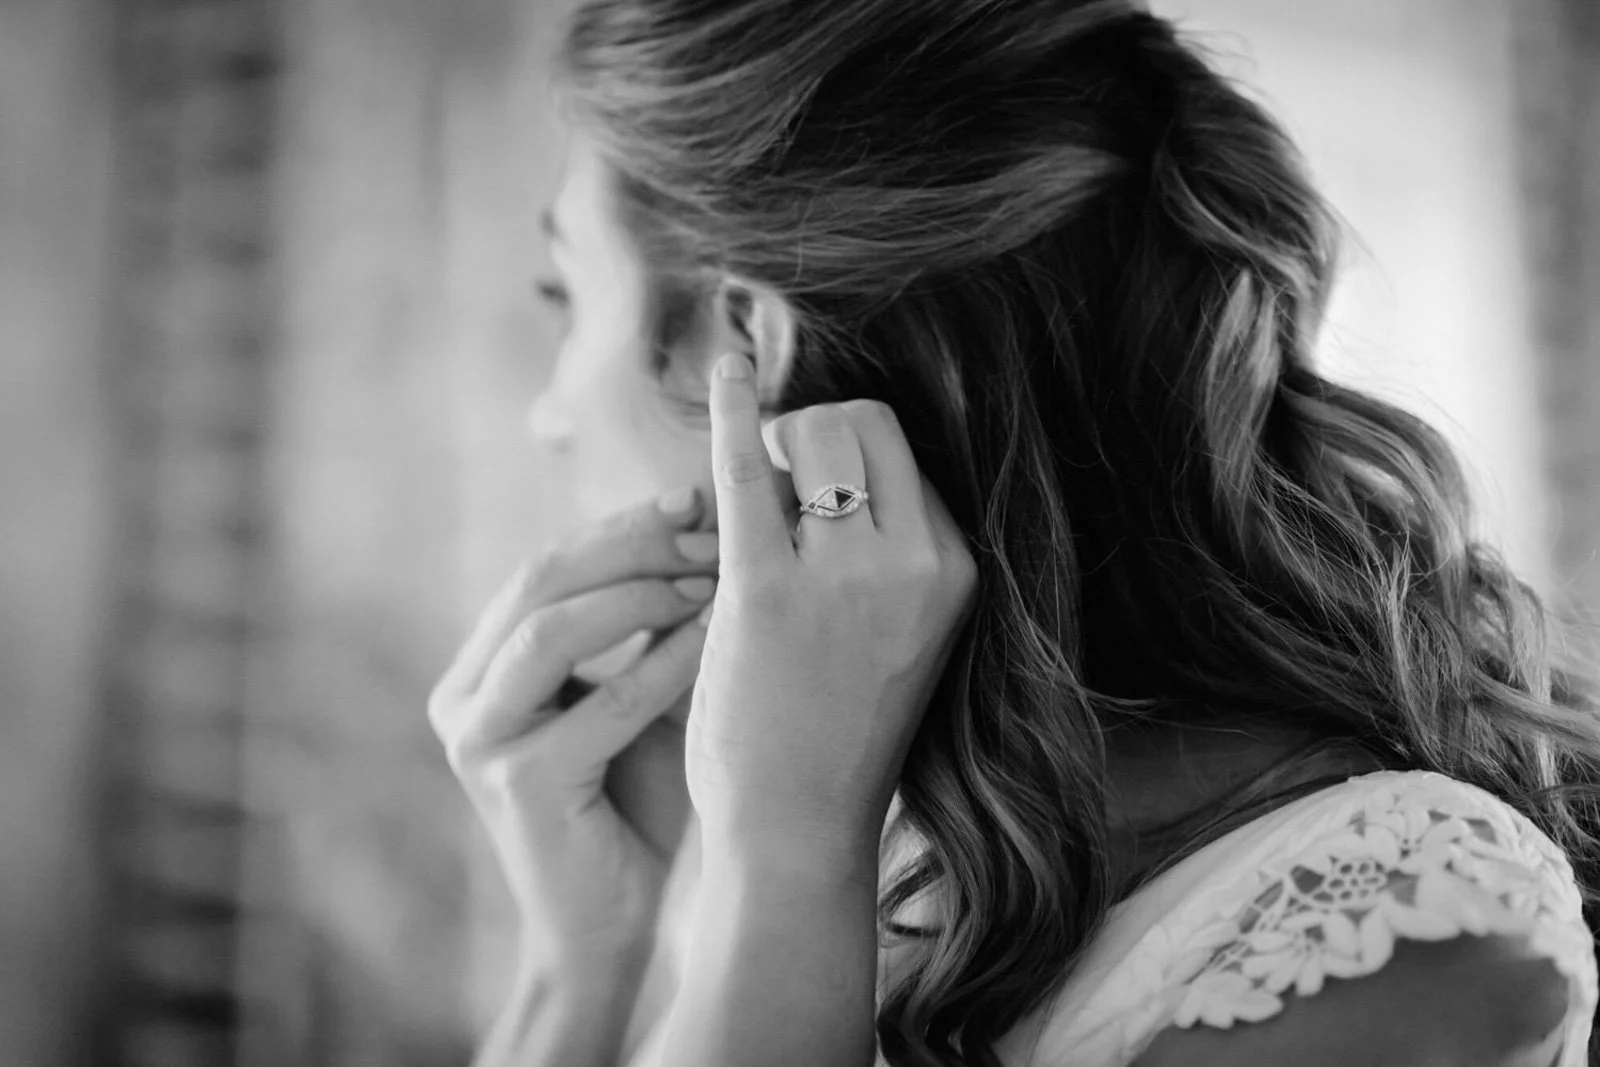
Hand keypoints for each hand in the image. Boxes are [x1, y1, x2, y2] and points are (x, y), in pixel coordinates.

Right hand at [428, 492, 717, 972]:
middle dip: (630, 544)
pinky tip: (716, 636)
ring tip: (713, 572)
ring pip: (551, 628)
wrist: (613, 933)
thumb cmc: (635, 812)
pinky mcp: (517, 785)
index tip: (693, 498)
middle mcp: (461, 698)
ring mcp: (479, 742)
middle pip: (539, 581)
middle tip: (708, 522)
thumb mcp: (639, 699)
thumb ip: (648, 627)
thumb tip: (704, 523)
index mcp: (480, 671)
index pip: (545, 569)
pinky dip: (663, 661)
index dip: (618, 527)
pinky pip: (600, 701)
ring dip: (640, 591)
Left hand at [686, 353, 978, 867]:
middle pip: (862, 425)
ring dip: (767, 451)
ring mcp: (846, 577)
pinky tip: (723, 370)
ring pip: (808, 436)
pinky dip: (730, 412)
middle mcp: (916, 564)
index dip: (843, 452)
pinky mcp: (769, 593)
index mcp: (956, 571)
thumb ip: (884, 548)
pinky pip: (743, 470)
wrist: (798, 832)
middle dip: (808, 435)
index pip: (903, 451)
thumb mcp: (899, 630)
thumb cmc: (837, 731)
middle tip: (770, 490)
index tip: (804, 489)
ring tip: (746, 513)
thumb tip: (825, 442)